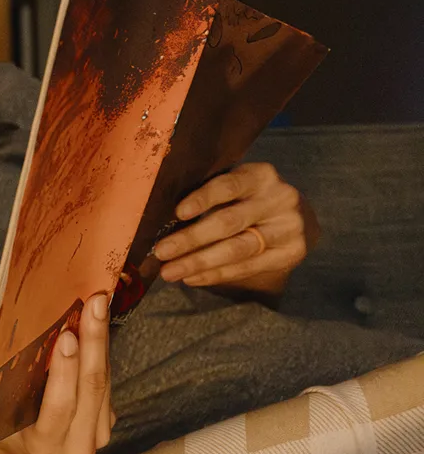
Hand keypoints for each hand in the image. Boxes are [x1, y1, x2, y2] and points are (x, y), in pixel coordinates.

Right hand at [0, 293, 114, 453]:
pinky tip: (97, 329)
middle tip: (94, 307)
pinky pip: (108, 386)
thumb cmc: (4, 432)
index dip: (65, 370)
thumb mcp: (3, 415)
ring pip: (104, 384)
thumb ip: (20, 389)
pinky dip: (101, 355)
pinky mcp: (107, 424)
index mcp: (45, 444)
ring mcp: (98, 436)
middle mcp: (78, 445)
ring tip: (98, 309)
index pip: (61, 404)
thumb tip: (37, 341)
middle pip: (92, 388)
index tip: (66, 335)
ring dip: (102, 343)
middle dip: (94, 343)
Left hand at [153, 162, 310, 287]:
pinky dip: (216, 274)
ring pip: (238, 249)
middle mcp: (280, 199)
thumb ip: (207, 196)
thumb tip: (158, 219)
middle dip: (191, 239)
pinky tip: (192, 278)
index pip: (228, 186)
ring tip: (170, 271)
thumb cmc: (248, 199)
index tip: (178, 213)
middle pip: (230, 222)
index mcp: (261, 175)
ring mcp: (289, 227)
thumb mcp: (235, 187)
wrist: (295, 217)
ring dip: (199, 262)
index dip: (203, 199)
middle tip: (161, 251)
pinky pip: (248, 267)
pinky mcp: (292, 253)